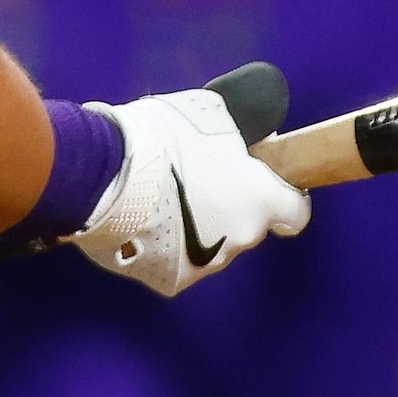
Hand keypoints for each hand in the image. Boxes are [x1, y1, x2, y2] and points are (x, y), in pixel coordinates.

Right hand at [72, 85, 310, 296]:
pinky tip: (144, 224)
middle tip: (197, 184)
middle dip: (230, 208)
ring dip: (198, 229)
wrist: (102, 176)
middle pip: (248, 227)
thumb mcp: (208, 115)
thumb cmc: (162, 140)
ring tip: (162, 203)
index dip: (282, 198)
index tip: (263, 186)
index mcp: (260, 201)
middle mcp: (242, 239)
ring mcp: (207, 265)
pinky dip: (167, 247)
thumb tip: (242, 141)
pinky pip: (178, 262)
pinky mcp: (171, 281)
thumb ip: (234, 135)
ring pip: (213, 246)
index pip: (295, 212)